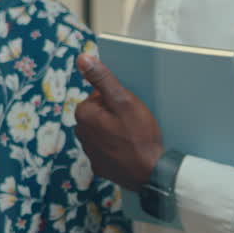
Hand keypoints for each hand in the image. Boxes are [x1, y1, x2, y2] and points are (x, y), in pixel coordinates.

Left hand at [74, 53, 164, 188]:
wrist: (153, 174)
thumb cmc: (140, 137)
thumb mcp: (124, 101)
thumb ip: (103, 78)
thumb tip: (82, 58)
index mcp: (83, 114)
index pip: (99, 96)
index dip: (117, 100)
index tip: (130, 109)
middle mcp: (81, 133)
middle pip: (101, 114)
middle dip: (116, 115)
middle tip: (134, 124)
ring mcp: (90, 152)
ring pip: (104, 132)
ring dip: (117, 132)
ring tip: (135, 138)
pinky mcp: (100, 167)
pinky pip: (108, 150)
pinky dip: (118, 149)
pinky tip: (131, 151)